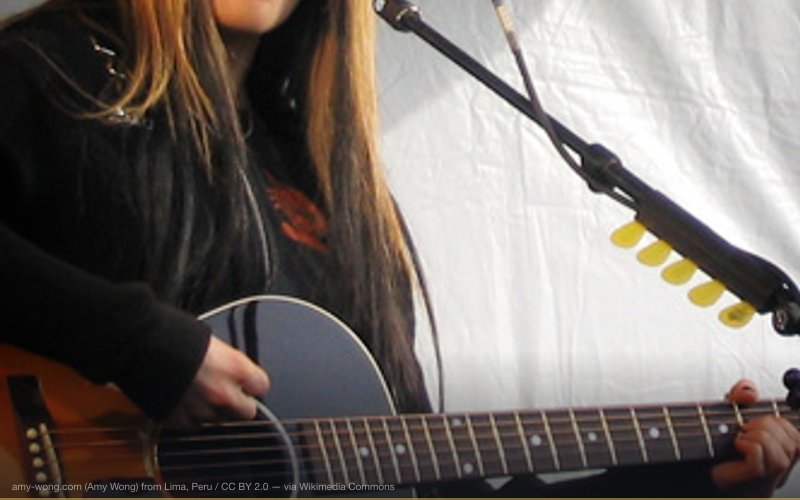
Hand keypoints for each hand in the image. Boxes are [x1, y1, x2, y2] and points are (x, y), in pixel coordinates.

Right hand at [165, 336, 269, 426]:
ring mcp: (203, 410)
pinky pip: (194, 425)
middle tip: (227, 393)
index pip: (262, 386)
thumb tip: (234, 372)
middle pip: (247, 411)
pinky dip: (191, 416)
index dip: (252, 384)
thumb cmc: (173, 334)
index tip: (248, 383)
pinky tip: (183, 400)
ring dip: (214, 410)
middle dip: (239, 403)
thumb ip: (229, 363)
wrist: (138, 345)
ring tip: (199, 393)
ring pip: (220, 420)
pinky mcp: (180, 421)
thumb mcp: (213, 343)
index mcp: (236, 368)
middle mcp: (224, 393)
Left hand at [711, 379, 799, 495]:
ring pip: (774, 444)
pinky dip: (745, 443)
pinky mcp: (753, 477)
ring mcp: (770, 476)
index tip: (756, 423)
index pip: (797, 435)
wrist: (698, 465)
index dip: (777, 421)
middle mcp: (781, 468)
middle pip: (790, 438)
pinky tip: (736, 445)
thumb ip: (741, 395)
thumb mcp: (731, 411)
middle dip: (763, 425)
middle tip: (744, 431)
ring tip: (741, 439)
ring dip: (754, 434)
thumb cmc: (716, 442)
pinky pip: (758, 452)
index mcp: (782, 454)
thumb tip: (750, 392)